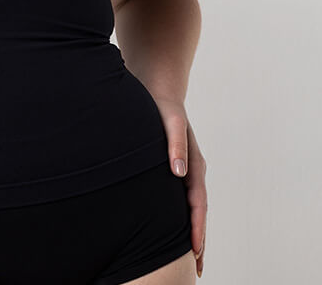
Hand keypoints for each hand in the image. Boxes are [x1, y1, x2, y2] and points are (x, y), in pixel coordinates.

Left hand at [152, 96, 207, 278]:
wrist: (158, 89)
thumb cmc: (162, 106)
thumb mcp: (169, 123)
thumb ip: (175, 145)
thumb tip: (179, 174)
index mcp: (194, 164)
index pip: (197, 203)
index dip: (196, 228)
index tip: (194, 251)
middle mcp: (191, 170)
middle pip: (197, 211)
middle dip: (198, 239)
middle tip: (198, 268)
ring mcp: (183, 170)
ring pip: (189, 207)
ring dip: (190, 230)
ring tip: (189, 257)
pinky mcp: (172, 167)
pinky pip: (178, 197)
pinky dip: (179, 216)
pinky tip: (170, 226)